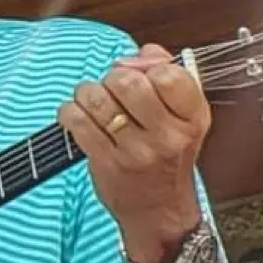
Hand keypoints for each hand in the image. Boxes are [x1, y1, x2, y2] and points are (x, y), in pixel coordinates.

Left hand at [57, 44, 210, 262]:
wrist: (159, 210)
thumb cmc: (168, 158)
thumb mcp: (185, 119)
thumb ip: (169, 77)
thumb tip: (143, 52)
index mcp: (192, 118)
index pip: (168, 74)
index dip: (146, 66)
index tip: (139, 74)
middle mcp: (167, 135)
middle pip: (127, 82)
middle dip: (112, 78)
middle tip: (112, 89)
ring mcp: (136, 151)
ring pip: (97, 99)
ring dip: (87, 93)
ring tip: (92, 101)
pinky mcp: (106, 162)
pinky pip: (76, 121)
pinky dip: (70, 112)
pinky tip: (76, 116)